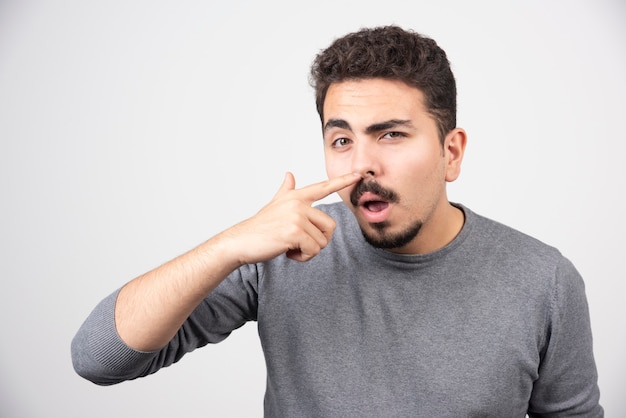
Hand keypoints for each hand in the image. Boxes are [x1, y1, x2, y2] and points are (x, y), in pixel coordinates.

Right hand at [227, 171, 360, 263]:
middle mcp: (298, 204)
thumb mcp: (274, 205)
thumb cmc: (259, 227)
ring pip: (322, 241)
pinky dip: (303, 257)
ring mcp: (297, 217)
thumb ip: (285, 191)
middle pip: (330, 226)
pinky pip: (313, 250)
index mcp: (296, 197)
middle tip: (298, 243)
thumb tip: (289, 174)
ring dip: (309, 251)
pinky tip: (287, 252)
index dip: (342, 181)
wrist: (240, 241)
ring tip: (290, 246)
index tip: (358, 175)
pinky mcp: (294, 231)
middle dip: (318, 241)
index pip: (323, 187)